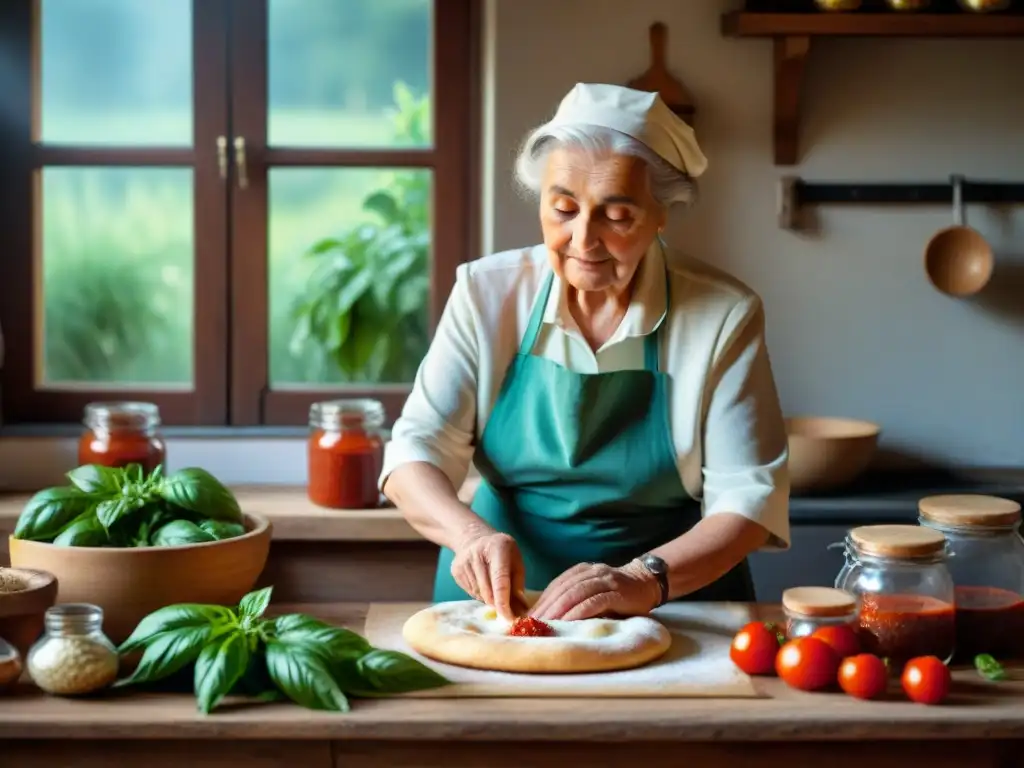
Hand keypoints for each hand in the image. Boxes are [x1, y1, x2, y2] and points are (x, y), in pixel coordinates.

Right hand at [451, 528, 526, 619]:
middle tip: (508, 609)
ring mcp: (464, 562)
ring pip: (479, 594)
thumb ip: (518, 583)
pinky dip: (480, 594)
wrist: (473, 537)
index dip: (504, 601)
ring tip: (494, 588)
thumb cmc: (501, 551)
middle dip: (499, 604)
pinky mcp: (456, 571)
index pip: (500, 579)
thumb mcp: (516, 559)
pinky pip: (471, 592)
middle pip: (488, 591)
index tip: (509, 617)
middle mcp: (477, 554)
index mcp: (497, 548)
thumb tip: (520, 609)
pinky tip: (483, 583)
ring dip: (490, 599)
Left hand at [529, 560, 661, 620]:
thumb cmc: (616, 595)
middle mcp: (592, 572)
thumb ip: (576, 598)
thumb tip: (549, 617)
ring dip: (559, 609)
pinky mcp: (617, 592)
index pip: (557, 585)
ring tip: (546, 624)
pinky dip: (579, 611)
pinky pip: (594, 601)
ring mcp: (605, 580)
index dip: (542, 600)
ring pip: (576, 593)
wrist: (646, 584)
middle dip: (546, 607)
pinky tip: (568, 622)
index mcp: (581, 570)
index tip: (527, 617)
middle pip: (563, 588)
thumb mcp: (593, 592)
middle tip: (532, 624)